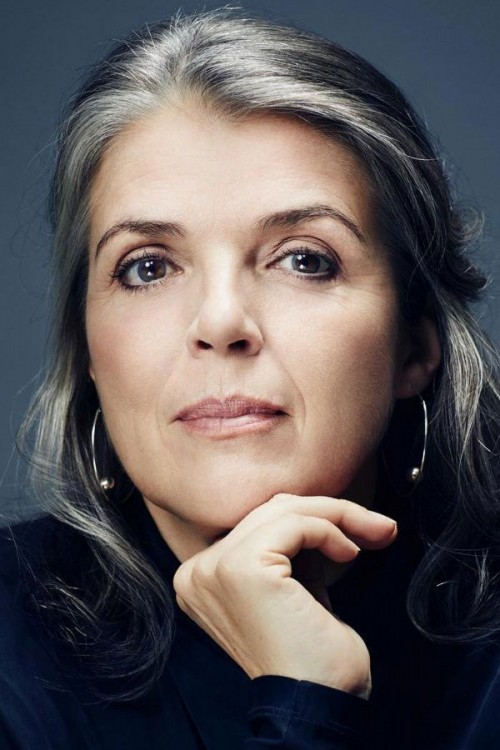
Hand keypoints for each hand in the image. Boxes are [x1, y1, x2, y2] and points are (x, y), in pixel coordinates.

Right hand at [173, 494, 396, 698]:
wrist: (315, 706)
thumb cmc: (311, 658)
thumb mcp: (295, 589)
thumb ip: (294, 551)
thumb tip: (326, 511)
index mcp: (203, 577)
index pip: (257, 523)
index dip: (311, 519)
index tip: (359, 530)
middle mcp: (197, 571)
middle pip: (270, 511)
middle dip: (331, 512)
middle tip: (379, 526)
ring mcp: (214, 568)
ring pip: (284, 510)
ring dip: (338, 517)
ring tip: (372, 535)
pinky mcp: (241, 568)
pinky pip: (294, 524)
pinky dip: (330, 530)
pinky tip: (349, 552)